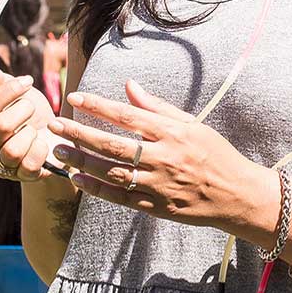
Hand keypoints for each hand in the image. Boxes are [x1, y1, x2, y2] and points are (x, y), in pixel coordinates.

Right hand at [0, 66, 56, 181]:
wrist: (56, 140)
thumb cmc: (32, 116)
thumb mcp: (20, 95)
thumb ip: (2, 83)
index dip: (8, 91)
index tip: (28, 81)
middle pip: (0, 126)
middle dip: (23, 110)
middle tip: (33, 108)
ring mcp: (2, 165)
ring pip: (12, 150)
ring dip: (30, 134)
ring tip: (36, 130)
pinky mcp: (22, 176)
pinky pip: (29, 165)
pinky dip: (41, 150)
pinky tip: (44, 144)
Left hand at [46, 81, 275, 238]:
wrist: (237, 194)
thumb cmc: (215, 154)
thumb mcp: (192, 125)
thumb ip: (157, 107)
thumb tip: (129, 86)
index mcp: (173, 132)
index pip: (128, 115)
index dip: (99, 106)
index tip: (75, 98)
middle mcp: (164, 157)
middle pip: (113, 144)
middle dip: (79, 133)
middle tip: (54, 124)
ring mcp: (159, 184)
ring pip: (112, 171)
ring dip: (81, 161)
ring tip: (58, 151)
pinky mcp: (157, 207)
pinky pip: (120, 196)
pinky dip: (96, 188)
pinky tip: (76, 178)